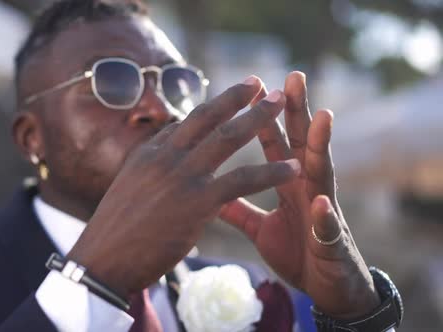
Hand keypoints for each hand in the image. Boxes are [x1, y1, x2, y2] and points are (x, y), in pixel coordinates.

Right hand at [67, 79, 300, 296]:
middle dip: (238, 98)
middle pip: (207, 118)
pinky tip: (293, 168)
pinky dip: (270, 171)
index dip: (213, 106)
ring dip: (258, 119)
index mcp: (148, 153)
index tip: (233, 95)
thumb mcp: (130, 189)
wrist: (102, 261)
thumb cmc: (115, 231)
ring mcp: (181, 177)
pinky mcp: (197, 202)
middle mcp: (164, 156)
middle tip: (263, 84)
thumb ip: (151, 172)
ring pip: (227, 139)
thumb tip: (164, 163)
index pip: (184, 123)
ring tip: (283, 105)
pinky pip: (242, 179)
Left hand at [220, 72, 379, 318]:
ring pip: (323, 173)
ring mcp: (323, 211)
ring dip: (323, 145)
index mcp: (288, 183)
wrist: (323, 288)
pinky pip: (327, 227)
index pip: (275, 142)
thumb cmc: (295, 250)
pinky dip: (324, 215)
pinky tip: (320, 203)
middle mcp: (308, 189)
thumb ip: (236, 206)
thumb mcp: (258, 226)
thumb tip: (208, 189)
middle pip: (302, 143)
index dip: (263, 116)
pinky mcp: (332, 241)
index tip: (252, 86)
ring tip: (322, 117)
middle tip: (293, 77)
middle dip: (298, 110)